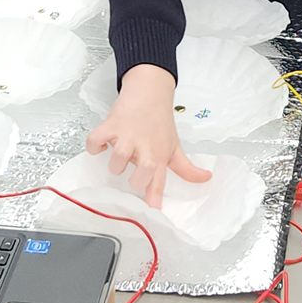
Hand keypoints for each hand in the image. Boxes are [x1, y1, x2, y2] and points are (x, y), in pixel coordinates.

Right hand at [86, 65, 209, 207]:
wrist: (150, 91)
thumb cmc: (160, 121)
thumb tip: (206, 179)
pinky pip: (95, 141)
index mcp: (159, 156)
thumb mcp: (175, 146)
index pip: (157, 183)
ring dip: (115, 162)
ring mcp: (127, 136)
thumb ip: (186, 168)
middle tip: (133, 168)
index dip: (154, 199)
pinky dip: (94, 145)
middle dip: (133, 179)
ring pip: (117, 161)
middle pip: (138, 176)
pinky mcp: (111, 125)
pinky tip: (101, 144)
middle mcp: (144, 148)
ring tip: (118, 152)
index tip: (152, 211)